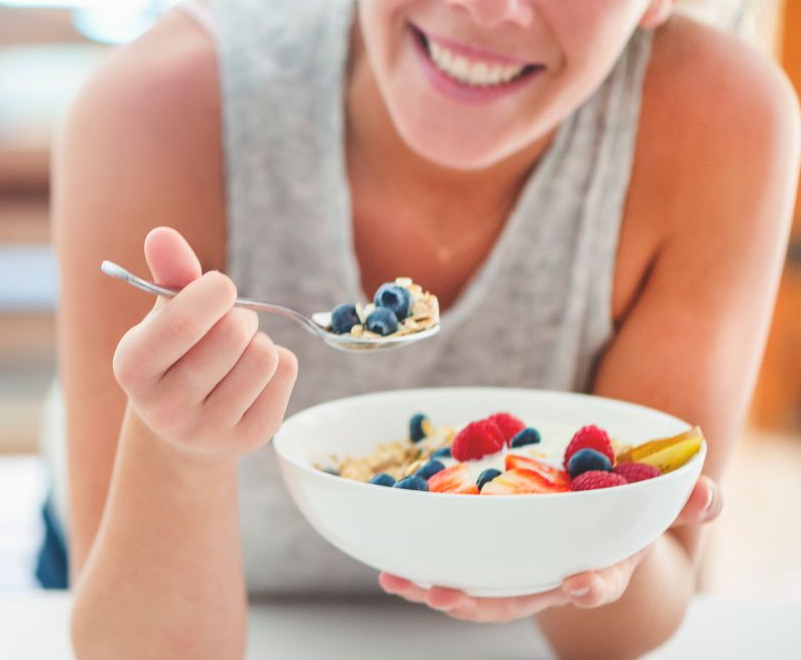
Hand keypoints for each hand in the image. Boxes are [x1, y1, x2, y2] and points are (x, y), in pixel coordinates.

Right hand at [111, 226, 298, 459]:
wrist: (184, 429)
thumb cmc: (174, 354)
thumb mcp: (162, 315)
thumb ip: (167, 274)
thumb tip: (161, 234)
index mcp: (133, 369)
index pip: (183, 322)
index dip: (214, 291)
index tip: (220, 287)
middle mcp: (165, 409)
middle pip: (232, 335)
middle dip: (239, 314)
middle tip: (227, 322)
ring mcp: (209, 431)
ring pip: (264, 355)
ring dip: (258, 339)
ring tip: (238, 350)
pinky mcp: (250, 438)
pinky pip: (286, 372)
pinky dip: (278, 360)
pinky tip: (252, 374)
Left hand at [379, 474, 722, 621]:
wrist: (600, 515)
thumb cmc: (632, 508)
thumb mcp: (664, 499)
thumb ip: (687, 499)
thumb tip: (707, 492)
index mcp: (600, 564)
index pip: (600, 582)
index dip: (592, 586)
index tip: (580, 586)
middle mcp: (552, 576)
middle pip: (517, 599)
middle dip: (479, 603)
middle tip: (445, 596)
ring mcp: (516, 572)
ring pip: (475, 592)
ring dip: (436, 589)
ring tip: (400, 581)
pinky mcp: (488, 558)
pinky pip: (453, 568)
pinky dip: (421, 567)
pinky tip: (387, 563)